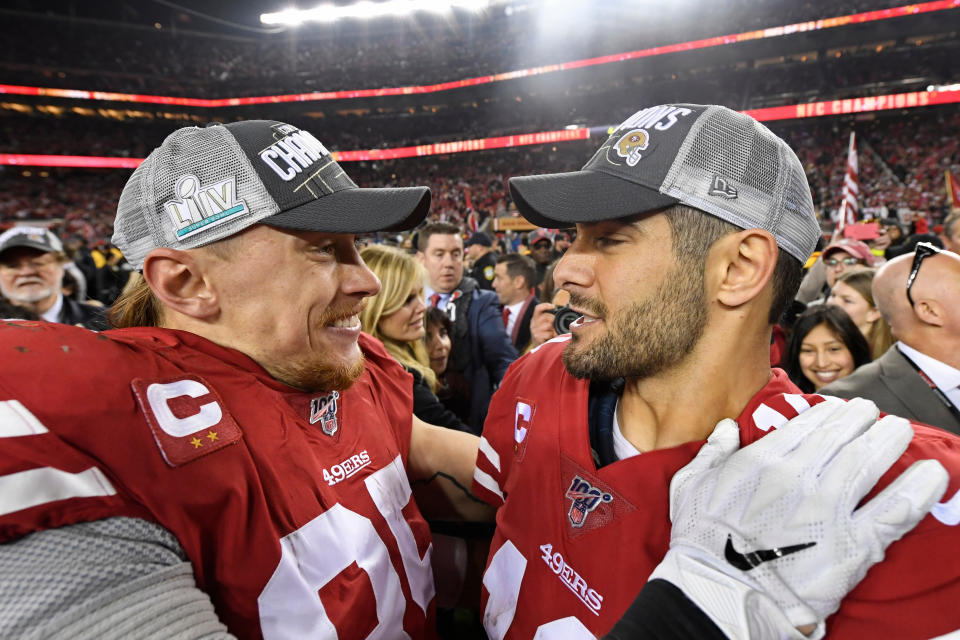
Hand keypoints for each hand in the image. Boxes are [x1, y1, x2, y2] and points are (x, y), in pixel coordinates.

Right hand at [528, 302, 557, 348]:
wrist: (538, 349)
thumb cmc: (545, 336)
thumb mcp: (546, 326)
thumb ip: (550, 320)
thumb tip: (563, 312)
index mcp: (535, 319)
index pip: (538, 308)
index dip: (545, 305)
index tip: (553, 306)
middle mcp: (533, 323)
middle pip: (546, 316)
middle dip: (553, 321)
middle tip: (554, 327)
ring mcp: (534, 330)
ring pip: (548, 325)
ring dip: (553, 330)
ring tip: (552, 334)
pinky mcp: (537, 337)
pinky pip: (548, 333)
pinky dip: (551, 336)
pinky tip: (550, 338)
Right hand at [651, 397, 947, 638]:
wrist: (720, 591)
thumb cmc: (701, 541)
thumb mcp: (691, 484)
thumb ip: (712, 451)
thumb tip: (728, 428)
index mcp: (764, 459)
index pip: (810, 425)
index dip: (832, 413)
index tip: (843, 410)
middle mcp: (800, 475)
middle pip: (844, 436)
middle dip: (864, 420)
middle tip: (875, 416)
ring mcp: (829, 507)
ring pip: (871, 462)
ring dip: (890, 441)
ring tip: (901, 431)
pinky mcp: (853, 543)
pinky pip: (894, 510)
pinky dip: (918, 490)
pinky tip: (932, 474)